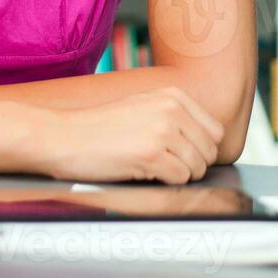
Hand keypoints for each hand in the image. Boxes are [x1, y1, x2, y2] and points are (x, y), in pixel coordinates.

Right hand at [35, 87, 224, 184]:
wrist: (63, 136)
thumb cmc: (99, 128)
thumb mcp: (143, 107)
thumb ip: (175, 117)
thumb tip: (207, 144)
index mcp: (173, 95)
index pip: (214, 130)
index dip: (202, 149)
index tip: (184, 156)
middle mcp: (172, 109)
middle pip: (209, 150)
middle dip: (193, 165)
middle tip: (166, 167)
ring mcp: (162, 130)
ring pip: (197, 167)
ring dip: (179, 175)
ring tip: (152, 169)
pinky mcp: (151, 154)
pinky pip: (180, 178)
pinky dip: (166, 182)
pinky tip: (144, 173)